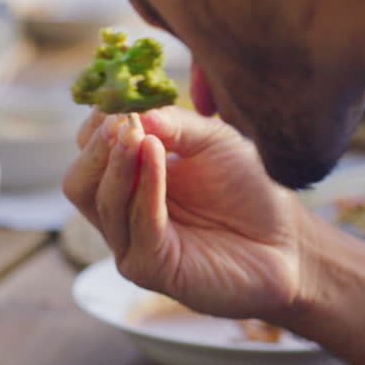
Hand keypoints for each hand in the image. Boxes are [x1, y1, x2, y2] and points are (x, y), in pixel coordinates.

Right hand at [63, 107, 306, 321]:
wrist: (286, 241)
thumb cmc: (249, 189)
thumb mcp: (212, 141)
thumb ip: (174, 125)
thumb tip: (131, 113)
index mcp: (129, 178)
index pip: (90, 149)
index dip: (99, 122)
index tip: (118, 96)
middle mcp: (123, 212)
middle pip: (79, 180)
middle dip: (97, 148)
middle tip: (120, 120)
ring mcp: (132, 244)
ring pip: (101, 202)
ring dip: (117, 163)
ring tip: (134, 133)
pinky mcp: (151, 269)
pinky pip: (137, 225)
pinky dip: (144, 188)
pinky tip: (155, 156)